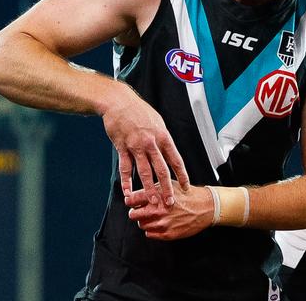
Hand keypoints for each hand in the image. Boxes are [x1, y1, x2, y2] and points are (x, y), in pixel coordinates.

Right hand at [102, 84, 189, 205]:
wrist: (119, 102)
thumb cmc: (139, 111)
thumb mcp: (157, 122)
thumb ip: (162, 139)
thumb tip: (169, 152)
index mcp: (163, 136)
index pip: (175, 159)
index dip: (182, 174)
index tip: (186, 186)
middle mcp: (151, 143)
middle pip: (161, 169)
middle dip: (167, 187)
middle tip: (170, 202)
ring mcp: (136, 146)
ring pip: (144, 171)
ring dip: (149, 188)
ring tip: (152, 201)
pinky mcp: (122, 147)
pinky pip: (125, 167)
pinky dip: (126, 181)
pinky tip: (128, 192)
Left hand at [126, 181, 213, 239]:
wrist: (204, 207)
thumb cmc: (186, 195)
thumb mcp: (169, 185)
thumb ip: (152, 189)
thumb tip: (136, 193)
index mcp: (157, 196)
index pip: (132, 200)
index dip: (129, 200)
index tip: (130, 201)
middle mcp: (158, 210)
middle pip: (133, 215)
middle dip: (135, 211)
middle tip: (139, 210)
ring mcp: (162, 224)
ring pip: (141, 225)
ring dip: (144, 220)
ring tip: (153, 216)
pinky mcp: (167, 234)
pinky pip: (149, 234)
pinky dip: (151, 229)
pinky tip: (159, 223)